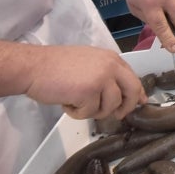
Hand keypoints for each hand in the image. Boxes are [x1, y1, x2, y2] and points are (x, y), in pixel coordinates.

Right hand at [23, 44, 147, 119]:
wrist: (34, 66)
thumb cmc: (55, 66)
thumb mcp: (89, 63)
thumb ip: (108, 75)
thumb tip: (127, 95)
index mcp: (111, 58)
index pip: (132, 78)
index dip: (137, 94)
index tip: (140, 103)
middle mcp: (110, 66)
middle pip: (132, 92)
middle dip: (125, 107)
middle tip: (117, 115)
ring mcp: (101, 79)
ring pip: (109, 107)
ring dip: (92, 110)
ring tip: (75, 100)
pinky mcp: (89, 92)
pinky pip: (90, 113)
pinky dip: (76, 113)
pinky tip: (66, 101)